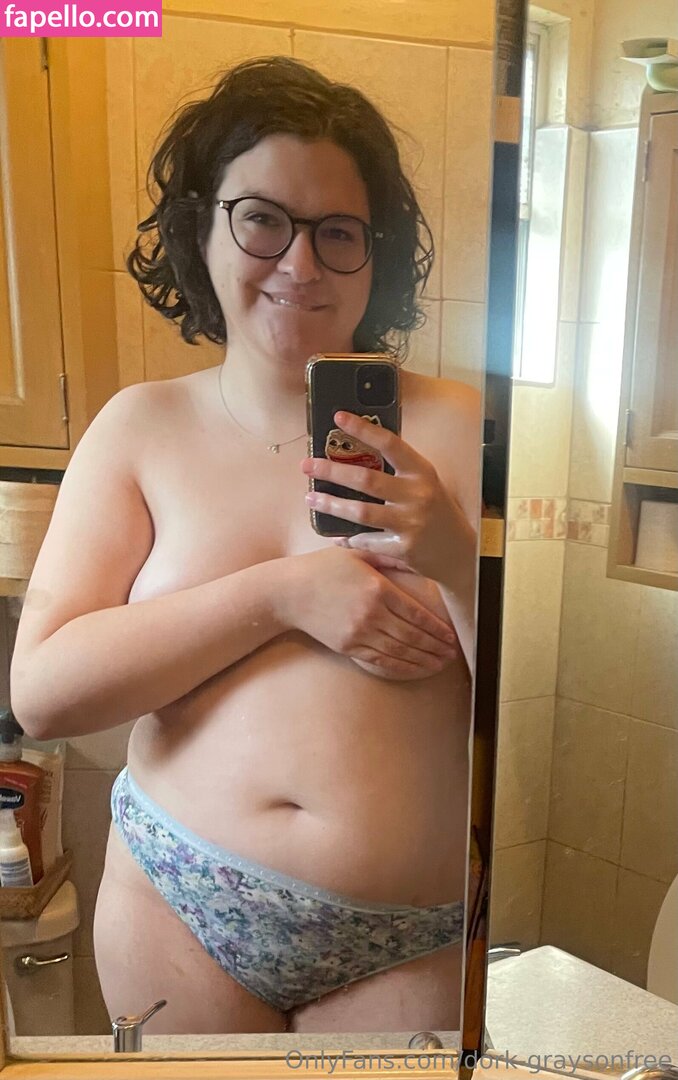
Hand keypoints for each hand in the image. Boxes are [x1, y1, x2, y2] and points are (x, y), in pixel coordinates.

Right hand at [280, 546, 458, 678]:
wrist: (289, 593)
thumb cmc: (323, 568)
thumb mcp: (357, 554)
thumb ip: (388, 557)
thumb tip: (415, 558)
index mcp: (378, 589)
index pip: (416, 614)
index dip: (437, 628)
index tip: (451, 636)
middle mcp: (371, 614)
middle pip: (412, 637)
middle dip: (435, 647)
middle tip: (452, 653)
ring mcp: (359, 633)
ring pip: (399, 652)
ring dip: (423, 660)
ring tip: (439, 664)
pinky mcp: (348, 646)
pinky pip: (380, 660)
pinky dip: (400, 666)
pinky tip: (414, 668)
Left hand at [302, 411, 460, 580]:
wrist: (460, 553)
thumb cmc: (437, 512)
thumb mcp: (425, 484)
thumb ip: (399, 470)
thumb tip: (356, 452)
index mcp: (422, 472)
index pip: (390, 444)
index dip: (364, 429)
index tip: (339, 417)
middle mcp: (417, 495)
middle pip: (366, 479)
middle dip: (331, 471)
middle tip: (307, 465)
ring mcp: (411, 523)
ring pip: (361, 513)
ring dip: (331, 505)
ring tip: (310, 498)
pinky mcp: (403, 549)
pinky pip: (366, 542)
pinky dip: (348, 539)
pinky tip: (336, 536)